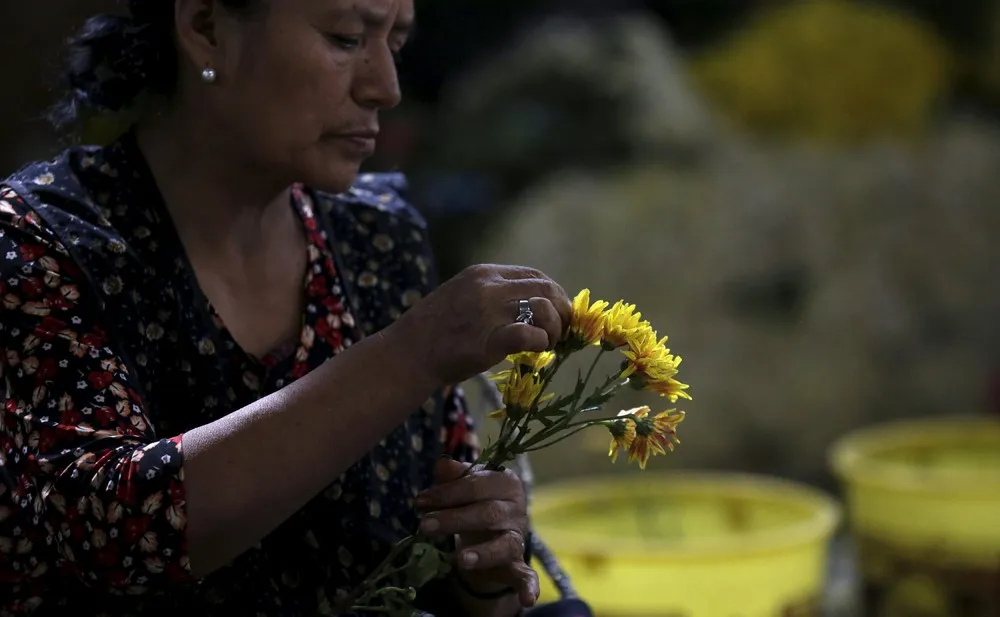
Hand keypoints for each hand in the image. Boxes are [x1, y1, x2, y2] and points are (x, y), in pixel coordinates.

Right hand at [387, 264, 571, 386]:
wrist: (407, 354)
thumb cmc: (433, 331)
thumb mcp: (461, 296)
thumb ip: (492, 295)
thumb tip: (530, 306)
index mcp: (483, 274)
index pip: (534, 275)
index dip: (554, 294)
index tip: (558, 312)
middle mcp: (489, 287)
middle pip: (546, 289)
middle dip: (562, 311)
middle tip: (562, 332)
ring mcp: (489, 312)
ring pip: (544, 308)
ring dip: (554, 329)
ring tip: (547, 344)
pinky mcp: (490, 339)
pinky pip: (531, 334)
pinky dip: (541, 342)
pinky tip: (536, 351)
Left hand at [415, 458, 538, 608]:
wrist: (492, 534)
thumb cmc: (476, 503)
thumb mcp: (466, 486)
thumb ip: (455, 475)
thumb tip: (442, 463)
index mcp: (506, 482)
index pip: (476, 483)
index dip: (447, 492)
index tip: (419, 501)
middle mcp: (517, 509)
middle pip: (488, 512)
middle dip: (453, 519)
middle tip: (424, 526)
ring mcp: (518, 538)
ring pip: (504, 544)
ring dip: (483, 552)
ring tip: (460, 558)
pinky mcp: (518, 564)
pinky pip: (527, 575)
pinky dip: (529, 586)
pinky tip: (527, 599)